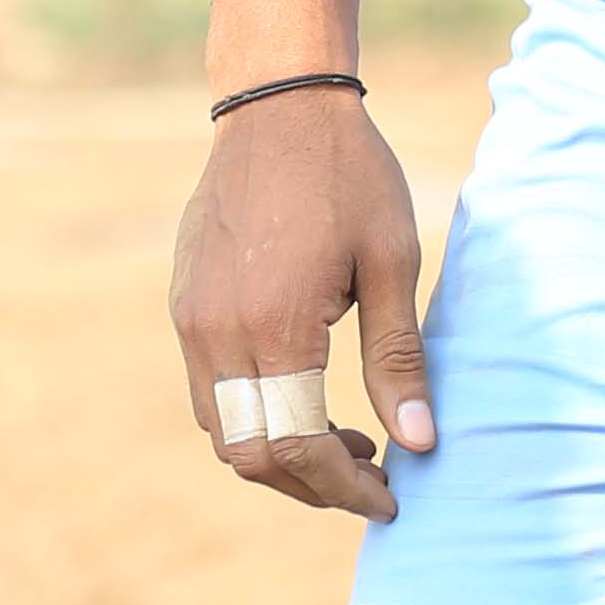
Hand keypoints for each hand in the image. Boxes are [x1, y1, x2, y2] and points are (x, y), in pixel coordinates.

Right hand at [168, 88, 432, 521]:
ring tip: (347, 436)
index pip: (297, 448)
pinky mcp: (184, 305)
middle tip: (372, 475)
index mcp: (274, 325)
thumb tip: (419, 445)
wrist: (280, 106)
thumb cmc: (350, 177)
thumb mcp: (393, 263)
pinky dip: (253, 415)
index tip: (391, 497)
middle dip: (311, 484)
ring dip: (279, 453)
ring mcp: (191, 319)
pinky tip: (306, 392)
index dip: (344, 489)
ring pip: (221, 431)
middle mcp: (218, 332)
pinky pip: (208, 390)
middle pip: (250, 455)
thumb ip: (399, 360)